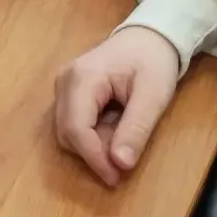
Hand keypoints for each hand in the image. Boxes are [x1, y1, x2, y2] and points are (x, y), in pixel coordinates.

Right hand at [53, 27, 180, 186]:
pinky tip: (113, 128)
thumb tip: (120, 165)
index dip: (93, 157)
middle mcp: (64, 82)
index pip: (76, 127)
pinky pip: (72, 123)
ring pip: (66, 131)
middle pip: (66, 132)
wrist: (147, 38)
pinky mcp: (67, 92)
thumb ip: (136, 130)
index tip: (116, 178)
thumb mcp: (154, 96)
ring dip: (93, 145)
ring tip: (122, 138)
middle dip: (93, 153)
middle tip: (126, 159)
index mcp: (83, 78)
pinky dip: (92, 136)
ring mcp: (62, 86)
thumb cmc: (153, 62)